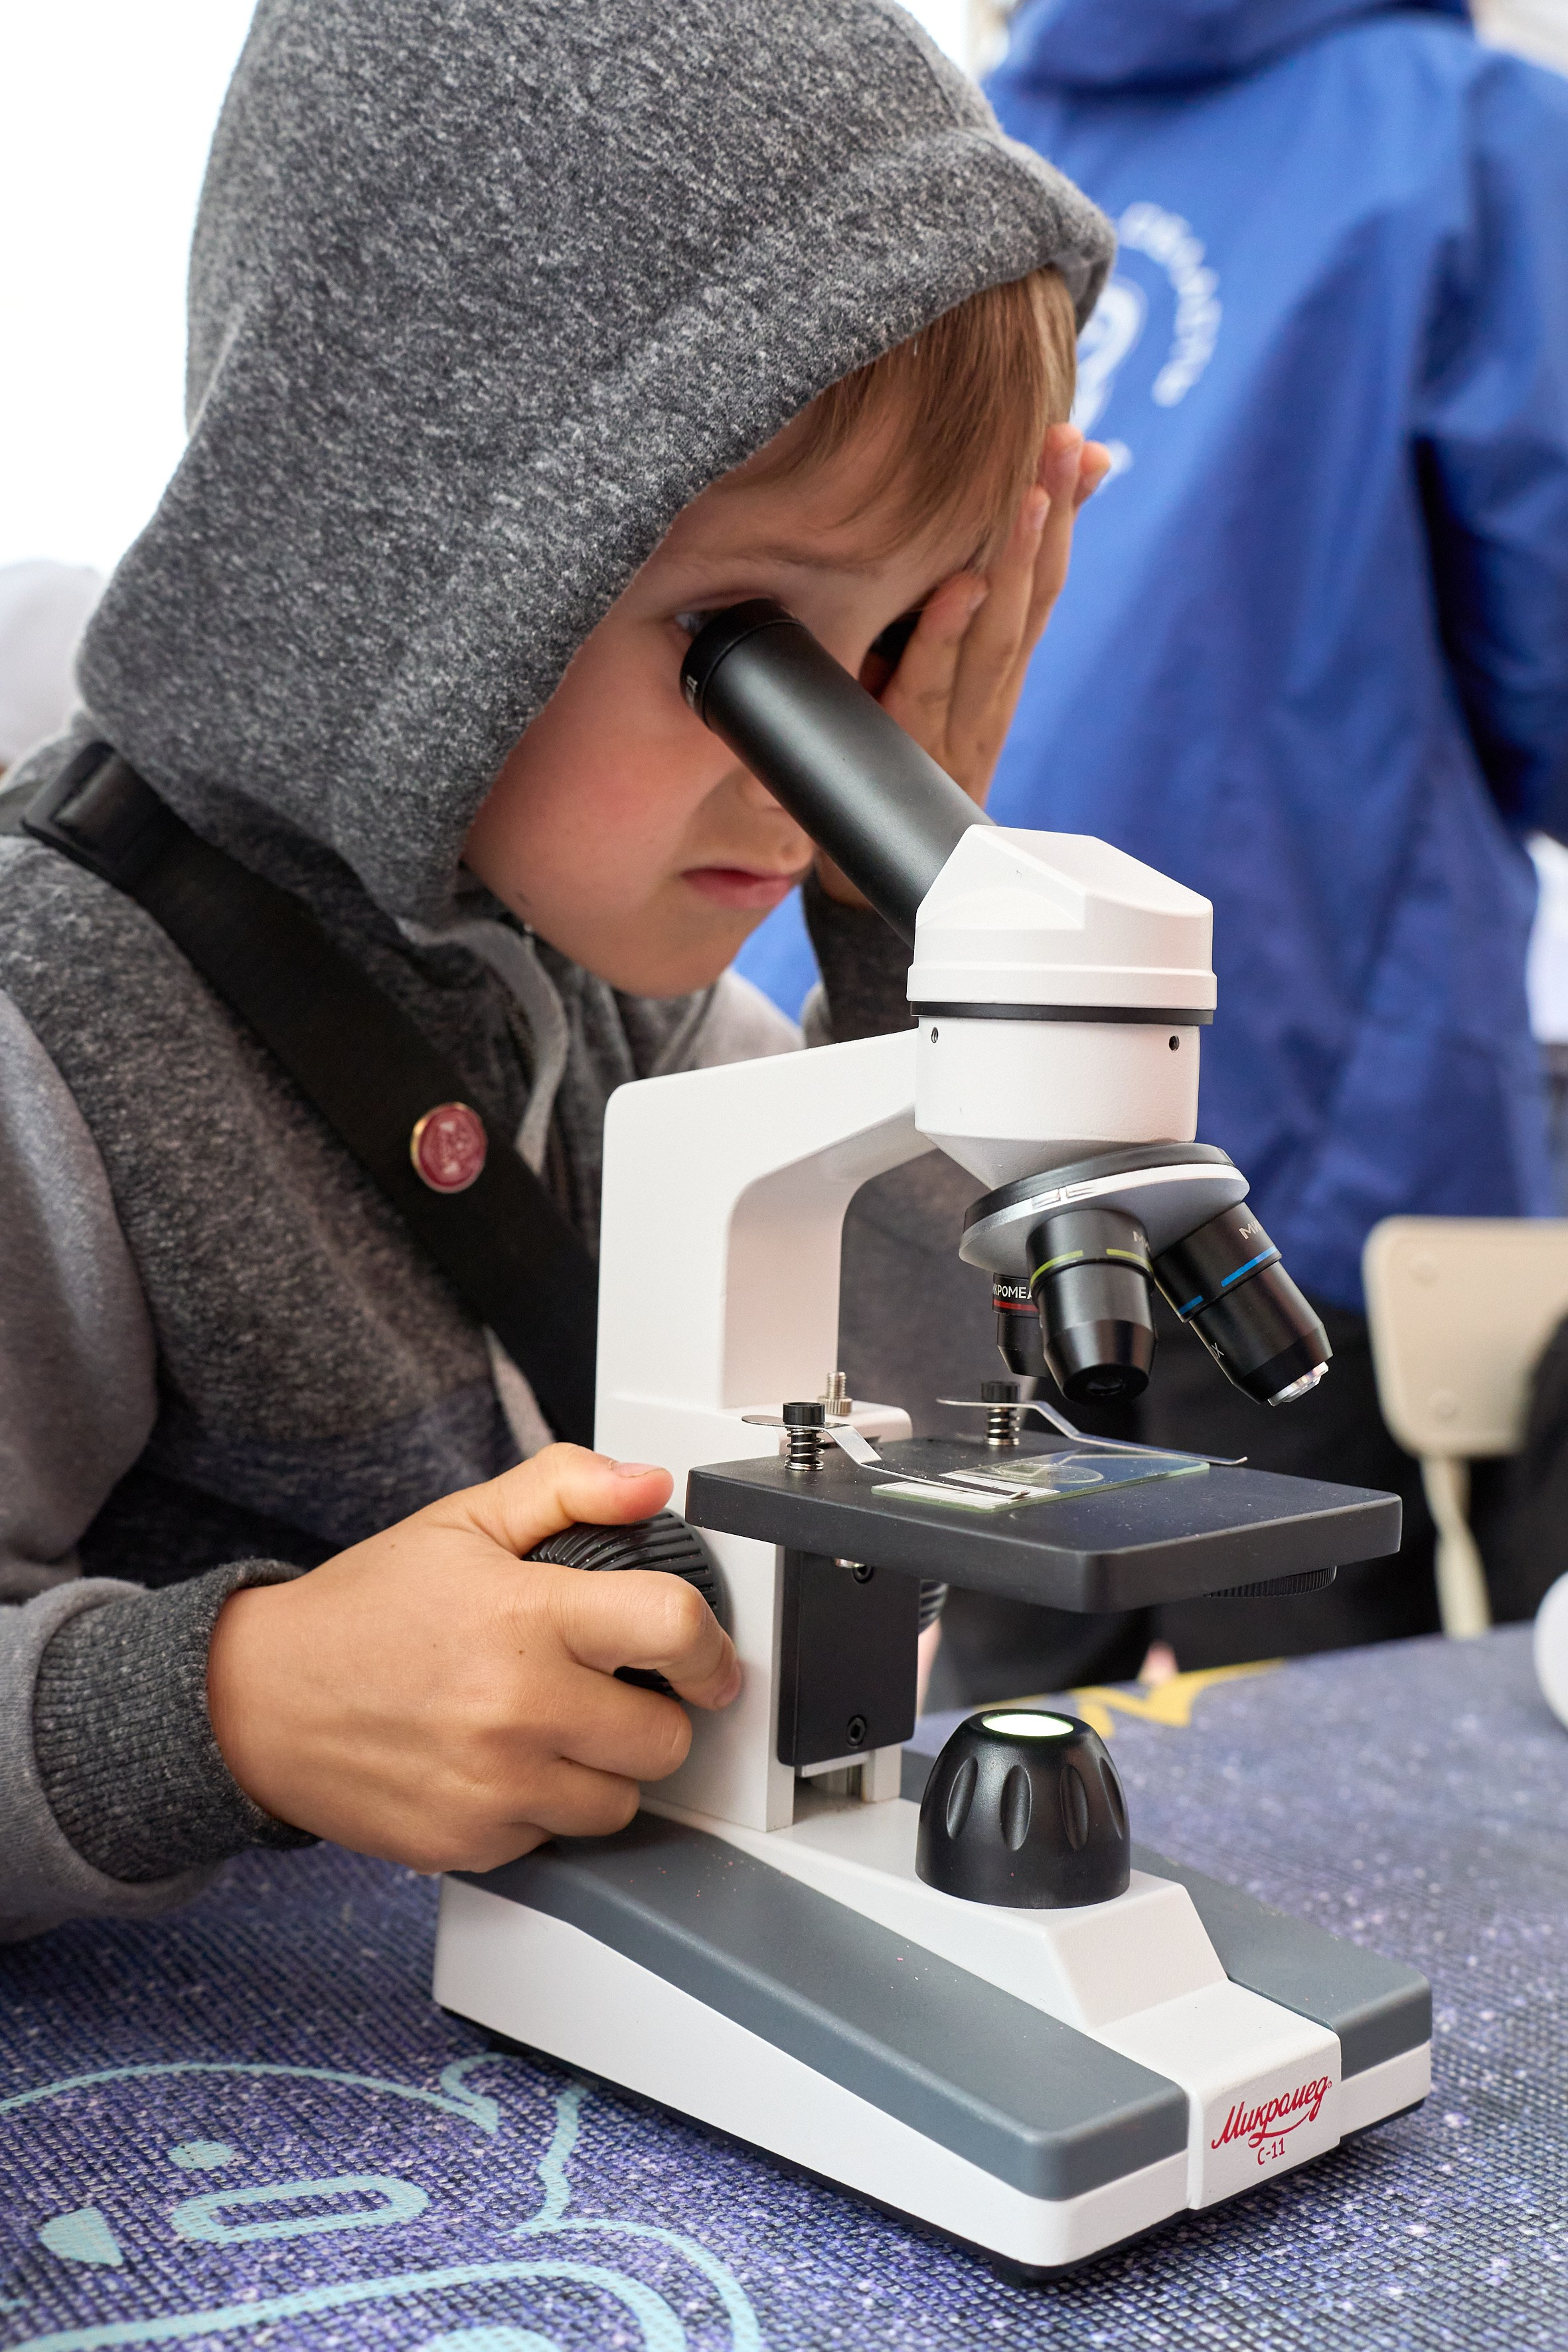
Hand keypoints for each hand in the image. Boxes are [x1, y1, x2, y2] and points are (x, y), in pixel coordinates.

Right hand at [207, 1446, 740, 1873]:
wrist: (260, 1701)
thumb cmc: (364, 1610)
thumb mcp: (463, 1520)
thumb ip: (566, 1486)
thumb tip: (648, 1485)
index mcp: (528, 1618)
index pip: (673, 1628)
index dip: (710, 1646)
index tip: (710, 1659)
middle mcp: (518, 1710)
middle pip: (667, 1739)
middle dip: (655, 1712)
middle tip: (613, 1689)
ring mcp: (495, 1787)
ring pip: (622, 1802)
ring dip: (606, 1769)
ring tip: (557, 1727)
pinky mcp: (471, 1845)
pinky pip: (556, 1839)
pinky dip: (546, 1808)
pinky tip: (507, 1764)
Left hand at [818, 423, 1111, 906]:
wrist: (879, 885)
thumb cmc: (897, 774)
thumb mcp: (929, 695)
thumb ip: (945, 634)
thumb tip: (961, 556)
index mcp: (998, 676)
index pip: (1043, 580)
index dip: (1066, 513)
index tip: (1083, 446)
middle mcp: (991, 696)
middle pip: (1035, 594)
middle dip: (1053, 512)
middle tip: (1065, 439)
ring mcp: (960, 726)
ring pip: (1000, 634)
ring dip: (1014, 559)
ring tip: (1029, 492)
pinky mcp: (918, 756)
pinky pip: (932, 689)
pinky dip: (945, 638)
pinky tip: (955, 590)